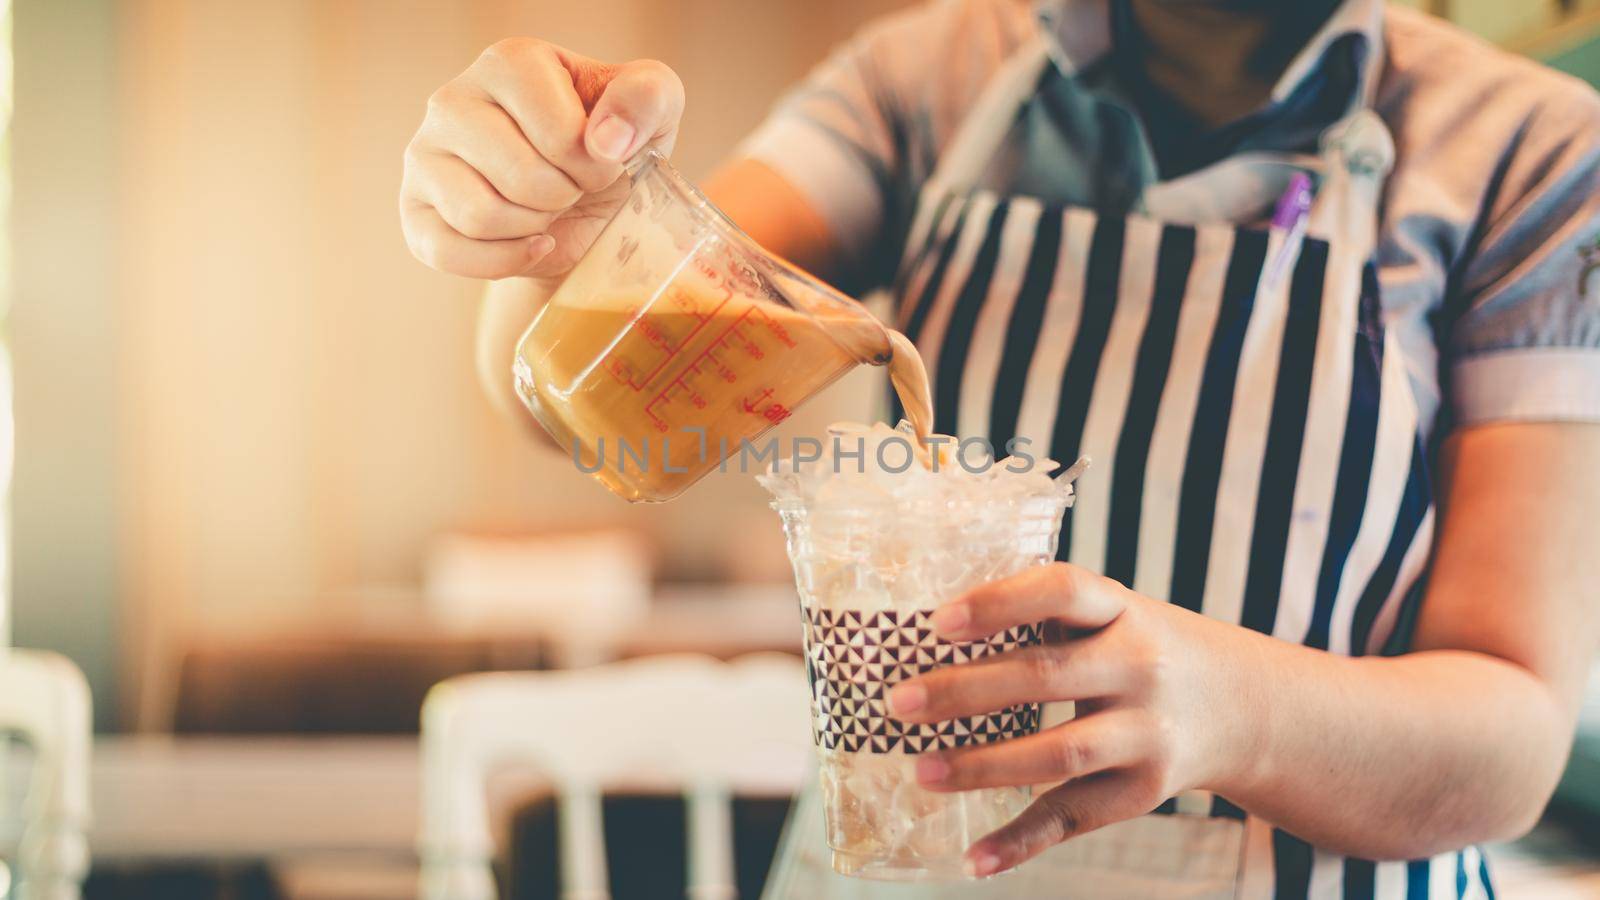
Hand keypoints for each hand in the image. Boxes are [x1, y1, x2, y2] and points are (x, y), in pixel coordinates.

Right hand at [400, 39, 684, 279]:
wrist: (585, 207)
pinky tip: (532, 245)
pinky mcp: (414, 210)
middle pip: (519, 177)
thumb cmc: (613, 147)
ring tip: (548, 211)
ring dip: (534, 229)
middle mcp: (453, 100)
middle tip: (574, 190)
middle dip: (564, 199)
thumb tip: (606, 141)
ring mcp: (425, 155)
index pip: (558, 133)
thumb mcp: (652, 110)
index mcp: (510, 63)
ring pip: (481, 215)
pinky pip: (449, 252)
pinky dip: (505, 262)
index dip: (594, 166)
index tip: (603, 163)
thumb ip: (646, 99)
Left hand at [886, 563, 1256, 876]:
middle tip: (899, 702)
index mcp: (1122, 608)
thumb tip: (922, 639)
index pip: (1061, 591)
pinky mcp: (1144, 791)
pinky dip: (1022, 841)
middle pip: (1046, 676)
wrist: (1241, 704)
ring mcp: (1147, 733)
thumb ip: (1041, 619)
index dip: (999, 603)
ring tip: (922, 770)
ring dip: (983, 766)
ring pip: (1059, 753)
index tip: (937, 622)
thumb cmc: (1137, 648)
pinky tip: (974, 856)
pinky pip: (1075, 818)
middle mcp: (1141, 666)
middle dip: (966, 691)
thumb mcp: (1110, 614)